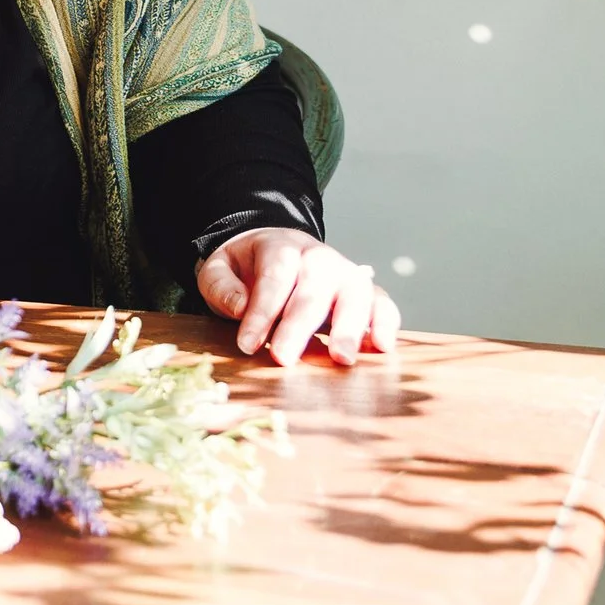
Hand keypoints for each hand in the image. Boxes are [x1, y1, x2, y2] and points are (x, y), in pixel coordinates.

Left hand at [196, 228, 399, 366]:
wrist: (274, 252)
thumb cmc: (245, 269)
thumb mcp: (218, 269)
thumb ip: (221, 286)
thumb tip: (240, 307)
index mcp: (280, 247)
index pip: (275, 276)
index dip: (261, 311)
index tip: (246, 344)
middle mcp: (318, 257)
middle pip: (315, 286)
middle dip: (299, 324)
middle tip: (283, 357)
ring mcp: (345, 273)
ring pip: (356, 292)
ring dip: (350, 325)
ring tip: (341, 358)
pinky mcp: (364, 292)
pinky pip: (382, 302)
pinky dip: (387, 322)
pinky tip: (382, 347)